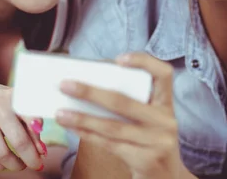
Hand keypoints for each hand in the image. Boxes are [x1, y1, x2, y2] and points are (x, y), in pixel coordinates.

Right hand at [0, 84, 46, 170]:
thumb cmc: (4, 109)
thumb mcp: (19, 110)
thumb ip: (32, 128)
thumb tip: (41, 152)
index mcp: (14, 97)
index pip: (30, 115)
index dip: (37, 132)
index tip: (43, 151)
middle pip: (18, 140)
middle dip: (30, 158)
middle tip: (36, 165)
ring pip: (0, 153)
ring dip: (14, 165)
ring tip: (20, 165)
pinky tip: (3, 164)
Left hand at [55, 53, 194, 178]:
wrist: (166, 177)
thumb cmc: (149, 142)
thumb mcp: (149, 120)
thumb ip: (130, 104)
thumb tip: (88, 84)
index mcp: (166, 104)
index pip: (164, 74)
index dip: (144, 62)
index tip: (119, 59)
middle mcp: (166, 121)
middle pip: (125, 102)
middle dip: (90, 92)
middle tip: (65, 85)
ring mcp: (158, 142)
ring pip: (113, 127)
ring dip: (82, 118)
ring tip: (60, 112)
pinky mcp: (146, 160)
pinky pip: (110, 145)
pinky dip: (88, 135)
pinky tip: (73, 128)